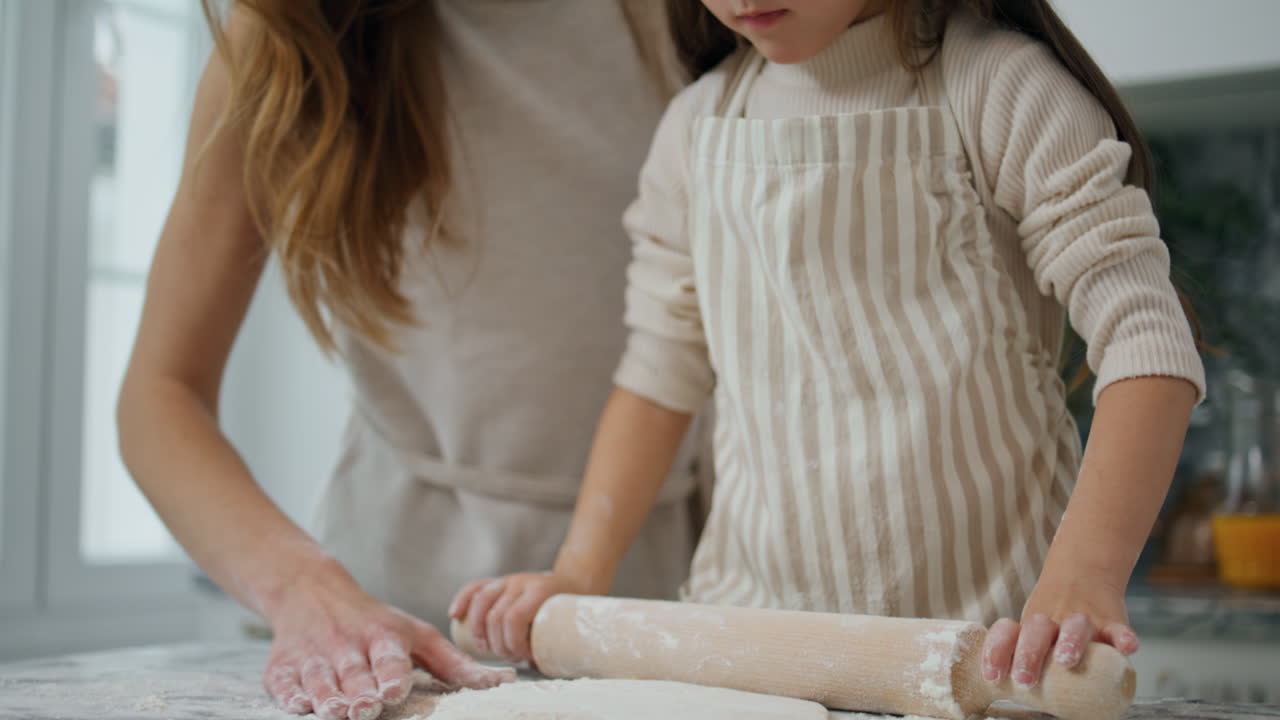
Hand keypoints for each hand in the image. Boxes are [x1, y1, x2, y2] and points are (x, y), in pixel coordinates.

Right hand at [261, 561, 514, 719]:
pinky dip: (291, 695)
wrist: (310, 592)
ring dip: (327, 699)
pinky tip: (299, 705)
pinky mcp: (282, 667)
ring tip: (337, 713)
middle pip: (353, 674)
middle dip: (359, 693)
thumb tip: (505, 681)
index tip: (392, 689)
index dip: (390, 674)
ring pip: (319, 681)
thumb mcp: (417, 635)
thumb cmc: (375, 622)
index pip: (389, 657)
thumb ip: (456, 663)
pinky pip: (284, 683)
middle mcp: (346, 644)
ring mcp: (313, 656)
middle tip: (365, 708)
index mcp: (382, 636)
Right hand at [449, 572, 592, 663]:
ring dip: (478, 630)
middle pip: (495, 615)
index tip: (524, 657)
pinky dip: (462, 600)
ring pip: (480, 601)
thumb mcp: (565, 623)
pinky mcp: (498, 581)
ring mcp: (508, 580)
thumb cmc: (568, 611)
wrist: (573, 581)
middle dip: (498, 644)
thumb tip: (533, 666)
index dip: (513, 643)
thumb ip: (550, 643)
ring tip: (486, 648)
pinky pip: (474, 587)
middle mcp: (521, 582)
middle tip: (509, 657)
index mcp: (539, 591)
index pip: (514, 618)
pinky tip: (454, 615)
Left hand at [981, 573, 1138, 687]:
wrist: (1083, 571)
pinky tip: (1126, 647)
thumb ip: (1028, 658)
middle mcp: (1053, 621)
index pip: (1007, 635)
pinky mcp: (1112, 621)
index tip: (992, 675)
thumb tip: (1016, 696)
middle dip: (1029, 654)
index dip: (997, 653)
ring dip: (1070, 642)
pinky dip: (1124, 638)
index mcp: (1030, 626)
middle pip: (1037, 631)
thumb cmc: (1053, 616)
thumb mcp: (1034, 629)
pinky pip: (1119, 629)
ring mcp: (1083, 620)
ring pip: (1076, 627)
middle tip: (1025, 677)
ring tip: (1066, 660)